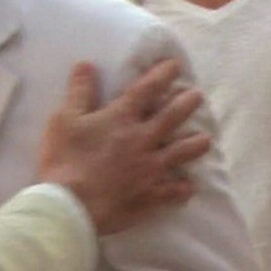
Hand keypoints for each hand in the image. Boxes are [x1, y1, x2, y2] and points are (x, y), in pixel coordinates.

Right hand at [40, 60, 209, 234]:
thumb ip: (79, 92)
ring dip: (195, 145)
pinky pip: (172, 192)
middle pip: (172, 117)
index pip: (147, 89)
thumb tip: (86, 64)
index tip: (175, 66)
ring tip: (205, 140)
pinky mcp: (149, 195)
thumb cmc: (64, 159)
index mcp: (122, 118)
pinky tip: (189, 188)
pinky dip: (182, 189)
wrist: (70, 205)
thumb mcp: (64, 119)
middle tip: (197, 96)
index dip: (162, 74)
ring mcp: (150, 168)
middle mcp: (142, 139)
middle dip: (187, 103)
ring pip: (181, 153)